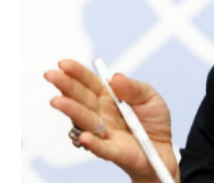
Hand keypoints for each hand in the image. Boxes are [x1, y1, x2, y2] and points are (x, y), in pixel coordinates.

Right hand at [45, 59, 179, 182]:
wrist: (162, 147)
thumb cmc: (153, 120)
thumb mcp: (150, 97)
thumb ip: (134, 88)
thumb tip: (115, 77)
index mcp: (108, 97)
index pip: (89, 83)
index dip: (76, 73)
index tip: (64, 64)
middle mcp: (100, 113)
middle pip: (81, 98)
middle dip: (66, 86)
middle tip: (52, 75)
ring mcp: (104, 132)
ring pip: (85, 121)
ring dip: (71, 110)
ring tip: (58, 102)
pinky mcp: (113, 150)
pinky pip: (101, 147)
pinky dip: (92, 143)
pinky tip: (85, 137)